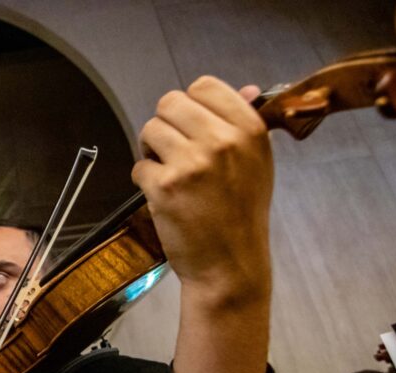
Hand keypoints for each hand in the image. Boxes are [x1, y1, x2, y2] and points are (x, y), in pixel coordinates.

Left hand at [132, 76, 272, 305]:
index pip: (204, 85)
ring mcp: (191, 163)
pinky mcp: (164, 187)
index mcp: (248, 129)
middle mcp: (221, 141)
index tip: (189, 125)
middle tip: (171, 149)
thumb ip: (244, 125)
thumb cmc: (242, 213)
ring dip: (150, 150)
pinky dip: (144, 180)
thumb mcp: (257, 162)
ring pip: (149, 129)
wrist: (229, 263)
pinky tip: (162, 195)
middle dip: (164, 125)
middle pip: (170, 102)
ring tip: (166, 171)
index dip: (189, 104)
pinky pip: (138, 166)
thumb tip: (246, 89)